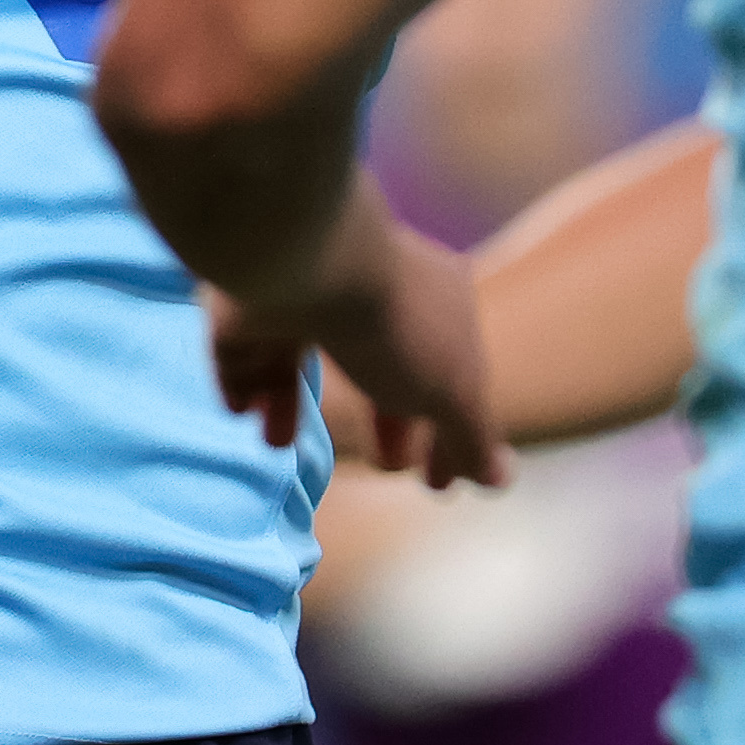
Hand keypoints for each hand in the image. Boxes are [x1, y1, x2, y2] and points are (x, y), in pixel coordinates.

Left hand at [205, 198, 507, 492]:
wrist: (301, 260)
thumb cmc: (392, 326)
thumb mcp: (451, 391)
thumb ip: (470, 437)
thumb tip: (499, 480)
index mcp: (436, 296)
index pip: (453, 371)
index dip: (452, 431)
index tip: (440, 484)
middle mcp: (371, 288)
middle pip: (382, 364)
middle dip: (387, 417)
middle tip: (386, 464)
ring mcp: (306, 291)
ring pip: (304, 359)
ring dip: (293, 405)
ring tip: (283, 445)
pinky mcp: (249, 303)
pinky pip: (246, 352)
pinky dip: (247, 384)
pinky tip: (250, 412)